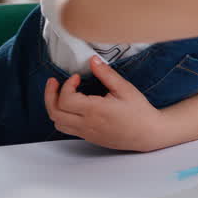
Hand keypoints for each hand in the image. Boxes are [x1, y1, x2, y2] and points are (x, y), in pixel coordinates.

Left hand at [44, 56, 163, 150]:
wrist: (147, 133)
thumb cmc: (139, 111)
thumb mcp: (125, 89)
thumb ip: (106, 74)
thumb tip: (93, 60)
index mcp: (95, 111)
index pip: (66, 99)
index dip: (67, 85)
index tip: (77, 76)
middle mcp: (86, 124)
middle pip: (54, 112)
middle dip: (50, 95)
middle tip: (54, 82)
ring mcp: (86, 132)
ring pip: (57, 122)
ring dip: (54, 106)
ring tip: (60, 93)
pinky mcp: (88, 137)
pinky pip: (66, 128)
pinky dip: (62, 115)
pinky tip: (71, 106)